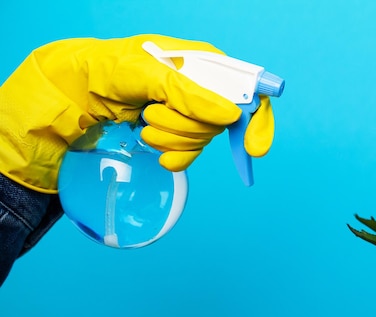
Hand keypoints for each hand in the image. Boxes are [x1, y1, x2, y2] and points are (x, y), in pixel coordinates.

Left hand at [0, 34, 274, 191]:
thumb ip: (191, 92)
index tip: (255, 148)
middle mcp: (204, 89)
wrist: (80, 92)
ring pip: (202, 142)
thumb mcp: (149, 75)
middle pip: (222, 125)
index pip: (249, 91)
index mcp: (206, 64)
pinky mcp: (178, 134)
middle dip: (187, 126)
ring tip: (143, 121)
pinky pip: (188, 156)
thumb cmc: (110, 69)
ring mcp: (191, 114)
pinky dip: (170, 154)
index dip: (257, 120)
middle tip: (153, 113)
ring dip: (169, 137)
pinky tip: (152, 144)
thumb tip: (231, 114)